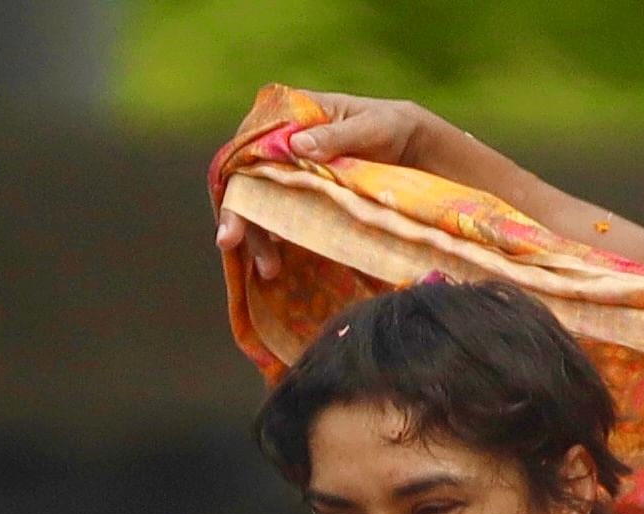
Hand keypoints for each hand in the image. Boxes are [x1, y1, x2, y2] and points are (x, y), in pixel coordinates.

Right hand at [215, 91, 445, 279]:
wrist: (415, 146)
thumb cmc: (390, 126)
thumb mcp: (370, 128)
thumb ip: (336, 136)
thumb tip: (298, 145)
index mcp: (289, 116)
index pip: (248, 144)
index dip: (234, 174)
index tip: (230, 204)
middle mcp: (281, 144)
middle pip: (246, 178)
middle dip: (238, 212)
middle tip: (228, 242)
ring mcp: (291, 173)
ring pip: (260, 202)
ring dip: (258, 234)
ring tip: (267, 268)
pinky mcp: (305, 197)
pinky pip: (281, 217)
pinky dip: (276, 239)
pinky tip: (275, 264)